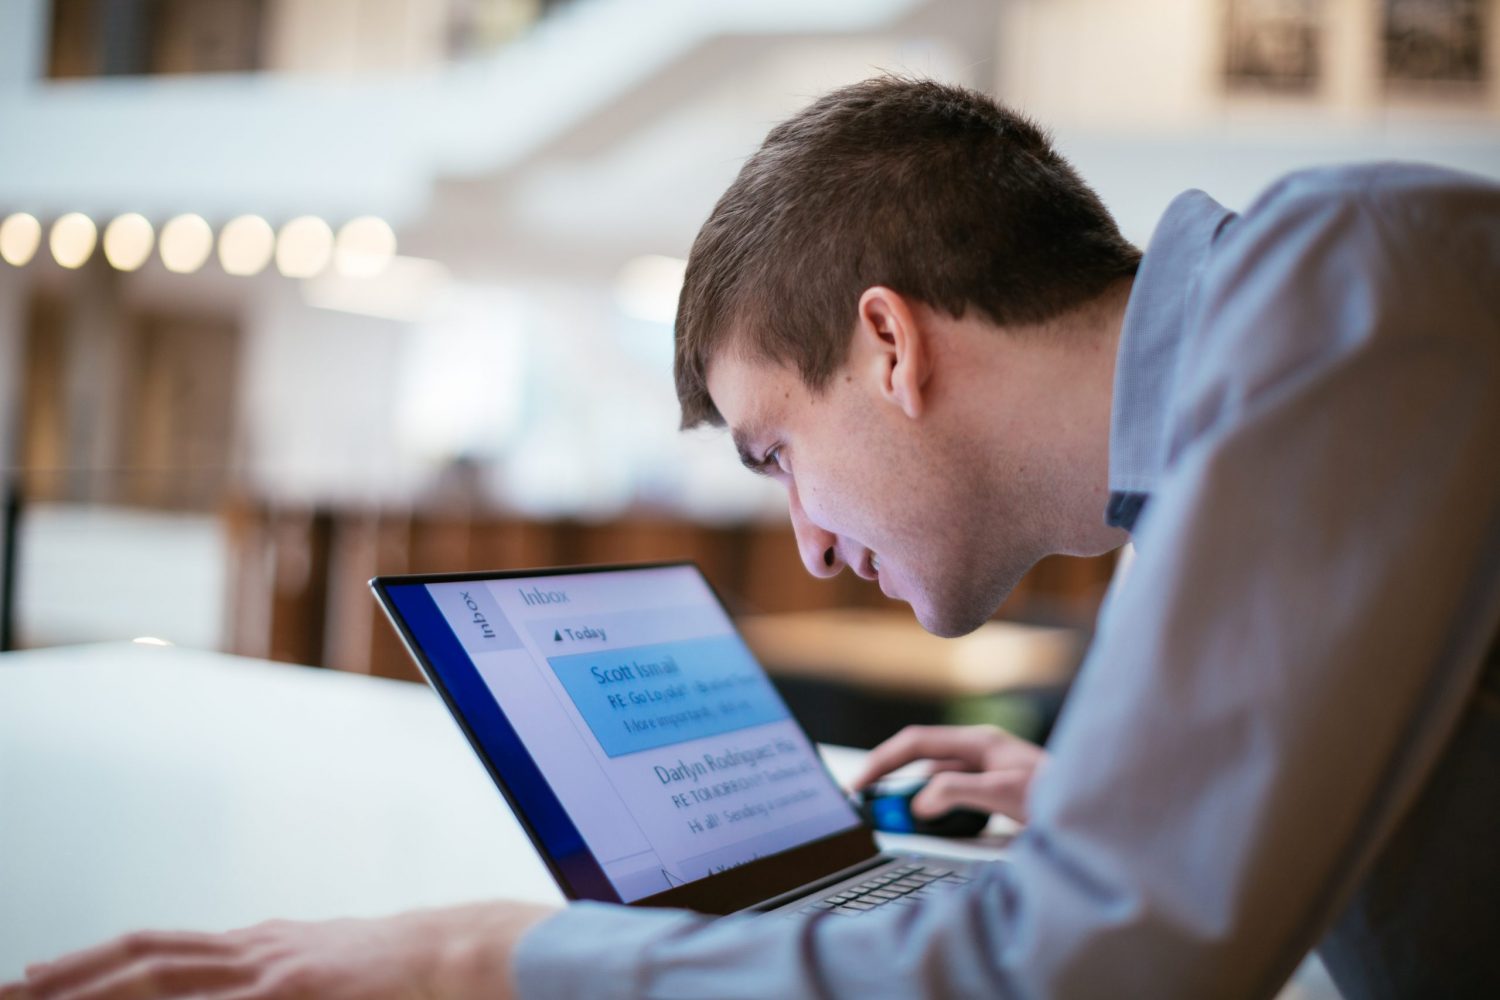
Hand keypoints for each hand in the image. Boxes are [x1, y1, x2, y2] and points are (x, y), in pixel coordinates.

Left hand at [2, 901, 556, 999]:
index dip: (90, 965)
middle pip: (142, 957)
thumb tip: (236, 982)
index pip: (158, 949)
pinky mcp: (295, 993)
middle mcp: (257, 950)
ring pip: (159, 976)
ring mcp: (272, 972)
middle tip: (4, 992)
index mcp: (263, 946)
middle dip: (65, 978)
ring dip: (90, 989)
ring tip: (30, 997)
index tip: (33, 979)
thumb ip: (277, 977)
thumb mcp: (332, 968)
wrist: (468, 952)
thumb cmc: (409, 969)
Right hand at [851, 724, 1046, 822]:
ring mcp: (985, 771)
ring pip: (933, 779)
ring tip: (894, 817)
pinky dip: (932, 807)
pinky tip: (930, 823)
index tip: (861, 784)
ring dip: (912, 797)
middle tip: (869, 805)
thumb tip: (919, 802)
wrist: (1096, 812)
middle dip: (891, 780)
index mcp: (978, 741)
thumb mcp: (1003, 792)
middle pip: (921, 760)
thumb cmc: (1057, 796)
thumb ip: (957, 793)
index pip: (916, 743)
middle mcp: (979, 751)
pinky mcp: (991, 791)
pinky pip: (949, 795)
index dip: (883, 761)